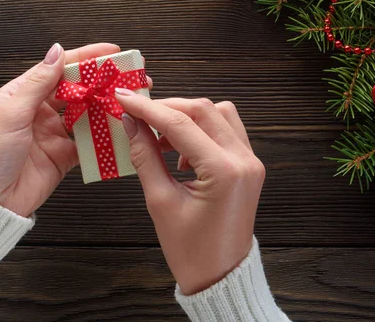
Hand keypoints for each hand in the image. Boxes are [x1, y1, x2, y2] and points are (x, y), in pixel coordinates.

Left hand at [0, 43, 120, 216]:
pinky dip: (104, 138)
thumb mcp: (11, 113)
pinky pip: (89, 143)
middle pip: (77, 90)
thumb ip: (37, 83)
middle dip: (102, 82)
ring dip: (106, 108)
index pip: (59, 69)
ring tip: (130, 101)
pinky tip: (119, 130)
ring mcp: (54, 134)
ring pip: (87, 115)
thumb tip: (56, 52)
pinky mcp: (64, 156)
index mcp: (23, 95)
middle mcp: (40, 111)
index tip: (110, 52)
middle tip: (128, 76)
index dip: (85, 58)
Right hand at [114, 91, 264, 294]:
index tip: (124, 98)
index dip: (148, 108)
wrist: (220, 275)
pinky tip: (181, 153)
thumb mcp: (160, 202)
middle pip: (204, 110)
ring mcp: (251, 161)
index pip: (181, 123)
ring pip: (219, 114)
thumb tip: (130, 123)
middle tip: (137, 114)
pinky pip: (226, 131)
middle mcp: (244, 160)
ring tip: (160, 139)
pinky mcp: (249, 165)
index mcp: (224, 172)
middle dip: (167, 107)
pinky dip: (202, 130)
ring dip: (187, 117)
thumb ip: (145, 156)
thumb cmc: (190, 250)